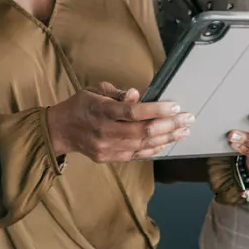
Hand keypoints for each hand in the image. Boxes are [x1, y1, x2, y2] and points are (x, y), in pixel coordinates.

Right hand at [47, 85, 191, 161]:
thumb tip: (136, 94)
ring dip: (166, 138)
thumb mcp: (95, 90)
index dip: (156, 110)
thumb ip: (117, 93)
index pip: (133, 112)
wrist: (61, 130)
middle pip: (143, 131)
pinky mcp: (109, 158)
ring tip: (184, 132)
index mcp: (101, 110)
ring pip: (142, 145)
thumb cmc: (81, 105)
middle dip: (169, 125)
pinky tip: (167, 143)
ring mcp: (107, 147)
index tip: (175, 106)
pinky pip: (136, 155)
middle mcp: (105, 131)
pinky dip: (153, 149)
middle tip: (188, 119)